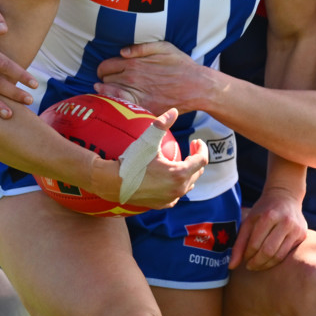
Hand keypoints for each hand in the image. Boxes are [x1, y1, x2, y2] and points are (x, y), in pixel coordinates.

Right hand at [90, 109, 208, 209]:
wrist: (113, 183)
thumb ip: (162, 124)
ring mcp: (170, 198)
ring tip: (183, 161)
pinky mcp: (161, 204)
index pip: (201, 160)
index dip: (201, 148)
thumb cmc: (132, 161)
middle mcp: (178, 189)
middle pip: (197, 172)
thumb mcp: (148, 139)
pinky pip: (176, 195)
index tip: (196, 140)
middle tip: (190, 147)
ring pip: (188, 184)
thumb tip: (174, 111)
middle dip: (197, 158)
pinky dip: (178, 185)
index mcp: (179, 173)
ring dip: (189, 172)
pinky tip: (172, 178)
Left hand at [95, 41, 205, 114]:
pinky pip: (121, 106)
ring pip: (109, 95)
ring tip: (108, 93)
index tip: (107, 73)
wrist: (196, 86)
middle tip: (110, 82)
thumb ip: (140, 47)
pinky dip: (114, 104)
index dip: (104, 69)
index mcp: (133, 63)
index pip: (105, 66)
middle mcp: (131, 79)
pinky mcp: (143, 108)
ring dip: (106, 93)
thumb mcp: (164, 47)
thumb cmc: (181, 65)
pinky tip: (115, 103)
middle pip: (105, 80)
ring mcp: (136, 94)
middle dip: (105, 80)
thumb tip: (122, 51)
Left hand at [229, 188, 307, 271]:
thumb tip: (231, 265)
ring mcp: (295, 229)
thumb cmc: (264, 209)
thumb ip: (239, 243)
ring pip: (279, 256)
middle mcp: (284, 222)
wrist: (286, 196)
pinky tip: (269, 260)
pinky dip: (276, 260)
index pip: (255, 243)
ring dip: (266, 265)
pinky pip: (287, 254)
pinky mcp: (302, 235)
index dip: (247, 255)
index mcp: (269, 215)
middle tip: (250, 266)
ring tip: (258, 265)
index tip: (243, 259)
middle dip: (256, 263)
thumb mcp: (249, 220)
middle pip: (268, 251)